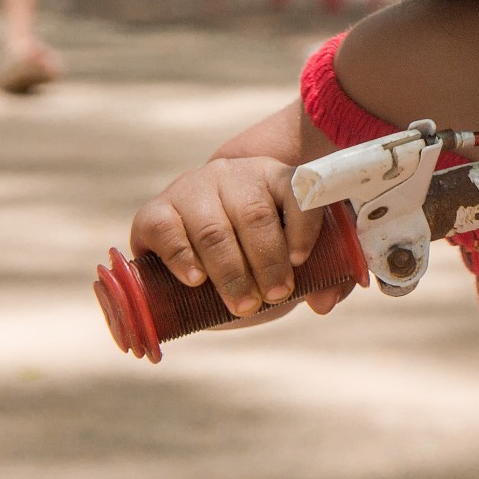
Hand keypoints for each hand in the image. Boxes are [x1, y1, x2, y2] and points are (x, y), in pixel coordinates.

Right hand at [128, 157, 350, 317]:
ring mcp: (191, 189)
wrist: (192, 248)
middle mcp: (234, 175)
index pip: (298, 191)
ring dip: (231, 272)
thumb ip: (319, 277)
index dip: (303, 226)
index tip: (302, 261)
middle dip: (267, 261)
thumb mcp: (287, 260)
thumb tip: (324, 303)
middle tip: (273, 297)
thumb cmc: (252, 253)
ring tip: (244, 304)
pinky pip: (167, 231)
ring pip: (213, 228)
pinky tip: (196, 281)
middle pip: (254, 215)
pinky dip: (182, 258)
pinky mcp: (154, 211)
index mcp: (275, 177)